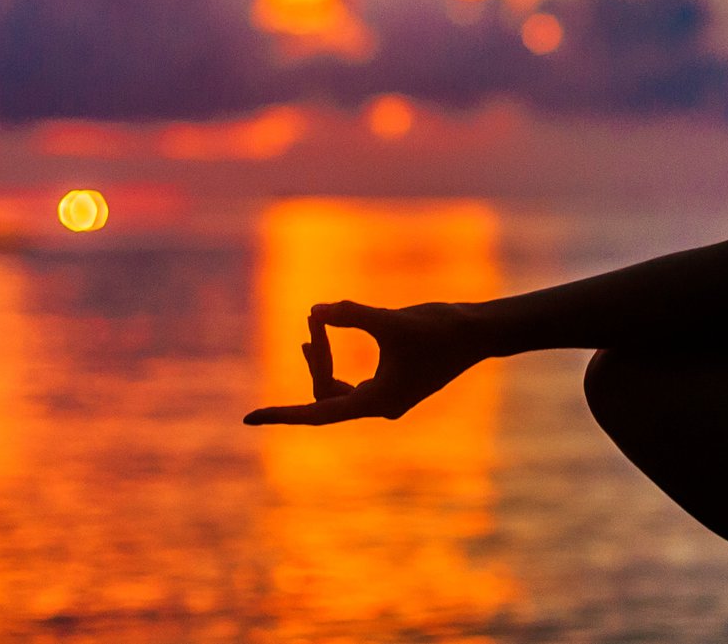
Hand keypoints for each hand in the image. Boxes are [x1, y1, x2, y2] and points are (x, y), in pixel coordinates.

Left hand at [242, 300, 483, 424]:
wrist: (477, 331)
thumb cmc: (439, 328)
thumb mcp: (391, 320)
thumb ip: (352, 315)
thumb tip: (314, 310)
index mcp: (377, 403)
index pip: (317, 413)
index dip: (282, 414)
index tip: (249, 417)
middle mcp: (379, 407)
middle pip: (325, 393)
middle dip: (315, 358)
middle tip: (313, 322)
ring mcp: (387, 397)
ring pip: (336, 389)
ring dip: (321, 360)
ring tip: (311, 330)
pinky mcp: (393, 383)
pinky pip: (350, 383)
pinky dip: (335, 361)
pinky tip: (325, 336)